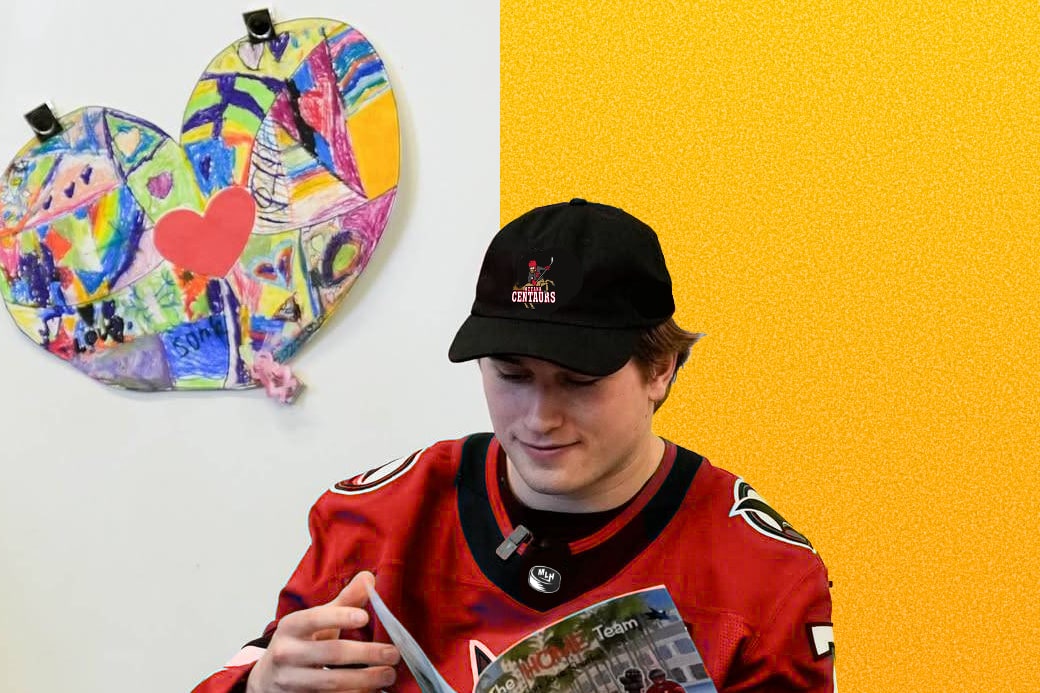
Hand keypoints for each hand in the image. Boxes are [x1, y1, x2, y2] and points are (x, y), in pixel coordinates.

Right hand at [246, 572, 400, 691]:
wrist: (267, 678)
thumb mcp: (314, 621)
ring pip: (333, 680)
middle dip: (366, 653)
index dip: (340, 616)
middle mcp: (287, 653)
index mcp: (291, 627)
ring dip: (366, 679)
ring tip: (388, 674)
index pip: (315, 618)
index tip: (364, 617)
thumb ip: (343, 601)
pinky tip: (373, 690)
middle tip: (393, 654)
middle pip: (331, 652)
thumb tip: (368, 578)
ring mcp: (291, 680)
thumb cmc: (298, 644)